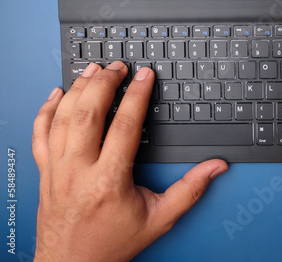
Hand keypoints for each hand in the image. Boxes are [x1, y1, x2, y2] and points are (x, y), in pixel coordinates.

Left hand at [32, 61, 227, 260]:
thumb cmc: (113, 243)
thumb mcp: (159, 218)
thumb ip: (190, 190)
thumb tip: (215, 168)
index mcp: (109, 180)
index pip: (125, 125)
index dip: (138, 95)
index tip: (145, 76)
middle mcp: (78, 171)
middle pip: (88, 113)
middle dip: (105, 83)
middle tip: (118, 67)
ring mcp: (57, 170)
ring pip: (62, 118)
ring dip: (78, 89)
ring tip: (93, 70)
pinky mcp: (44, 172)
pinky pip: (39, 133)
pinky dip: (45, 109)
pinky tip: (56, 94)